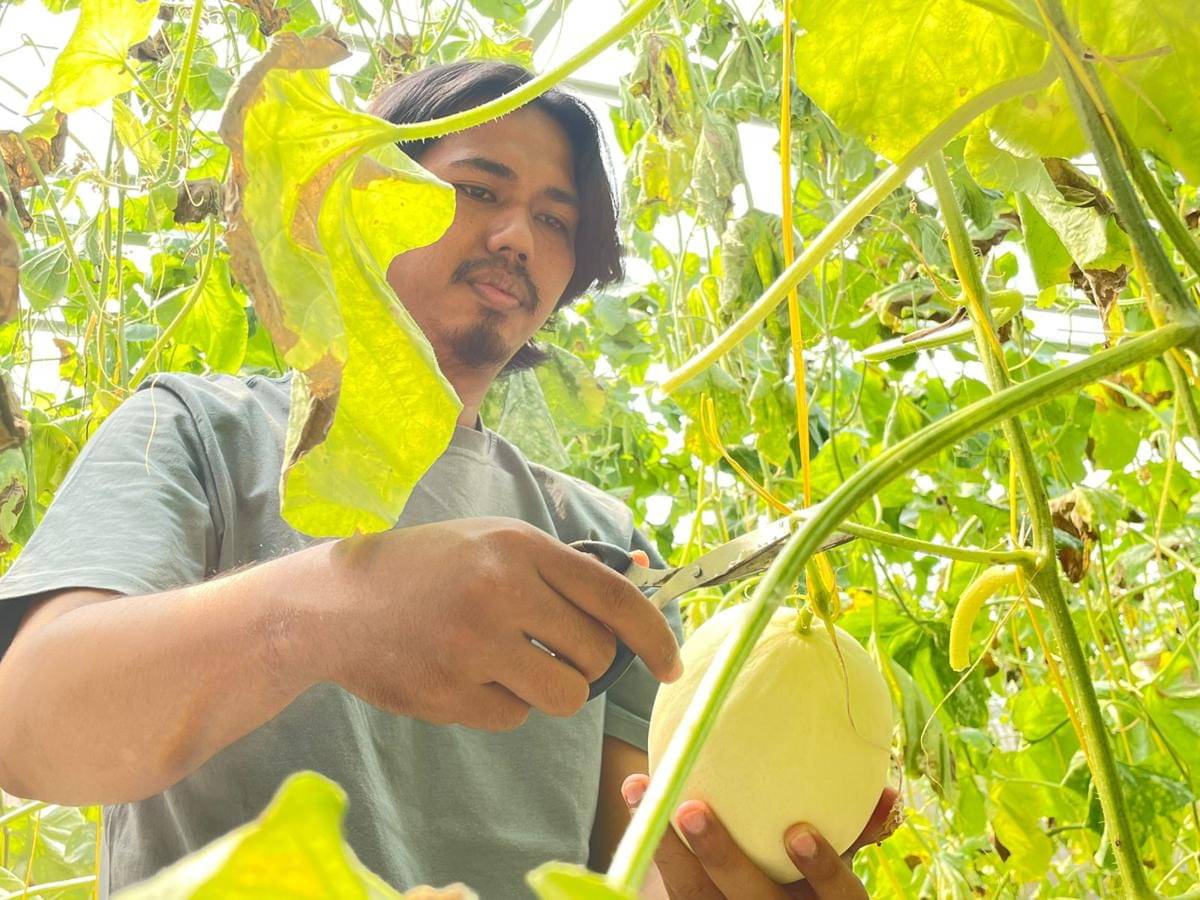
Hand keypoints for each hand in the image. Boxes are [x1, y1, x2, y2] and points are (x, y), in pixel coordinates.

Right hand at [297, 517, 680, 730]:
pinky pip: (514, 718)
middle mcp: (500, 593)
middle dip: (585, 661)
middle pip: (595, 657)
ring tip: (510, 661)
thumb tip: (642, 569)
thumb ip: (564, 564)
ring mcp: (472, 647)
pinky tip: (467, 673)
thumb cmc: (427, 565)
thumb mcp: (493, 541)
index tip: (672, 664)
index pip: (614, 598)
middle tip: (548, 645)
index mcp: (519, 548)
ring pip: (564, 697)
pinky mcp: (448, 693)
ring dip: (551, 688)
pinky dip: (503, 703)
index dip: (655, 636)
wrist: (334, 602)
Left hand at [621, 775, 901, 898]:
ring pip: (696, 897)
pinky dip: (654, 846)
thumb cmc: (809, 885)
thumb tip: (889, 793)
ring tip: (646, 792)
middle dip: (722, 856)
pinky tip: (638, 802)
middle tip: (693, 808)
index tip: (797, 831)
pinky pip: (672, 891)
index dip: (821, 869)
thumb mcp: (836, 874)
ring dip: (668, 846)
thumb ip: (857, 833)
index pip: (837, 899)